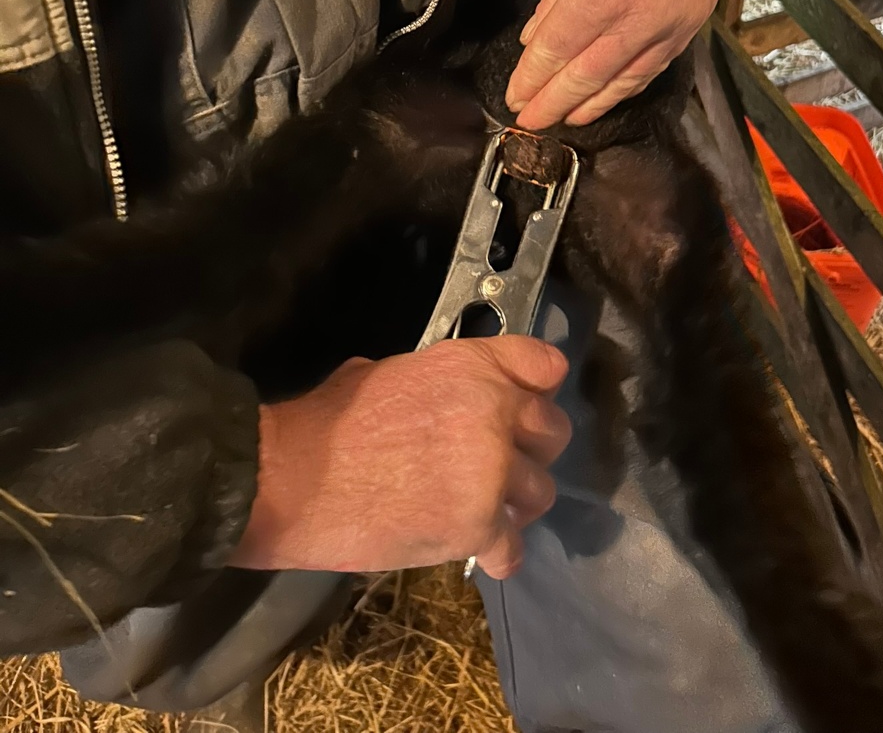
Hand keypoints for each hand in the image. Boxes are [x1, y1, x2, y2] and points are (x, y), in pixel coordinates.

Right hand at [231, 337, 570, 580]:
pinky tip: (480, 550)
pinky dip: (498, 553)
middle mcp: (494, 413)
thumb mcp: (384, 372)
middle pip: (553, 430)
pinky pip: (513, 546)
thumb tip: (435, 392)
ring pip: (542, 491)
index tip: (524, 403)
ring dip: (516, 501)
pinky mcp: (477, 528)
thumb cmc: (327, 422)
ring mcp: (491, 473)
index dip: (537, 385)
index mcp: (470, 366)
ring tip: (484, 508)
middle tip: (502, 462)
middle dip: (532, 447)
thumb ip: (434, 379)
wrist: (293, 480)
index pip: (544, 365)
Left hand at [506, 0, 752, 129]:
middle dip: (555, 104)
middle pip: (589, 78)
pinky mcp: (696, 17)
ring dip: (594, 104)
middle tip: (531, 122)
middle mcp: (638, 17)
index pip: (555, 53)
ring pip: (627, 79)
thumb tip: (534, 39)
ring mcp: (673, 21)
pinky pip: (657, 64)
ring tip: (568, 119)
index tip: (514, 99)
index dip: (532, 81)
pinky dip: (630, 84)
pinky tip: (613, 92)